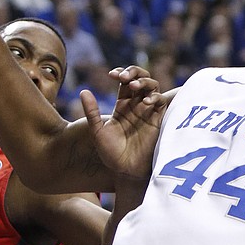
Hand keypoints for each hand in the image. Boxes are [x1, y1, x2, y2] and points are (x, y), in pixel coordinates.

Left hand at [80, 65, 172, 180]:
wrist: (125, 172)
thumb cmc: (111, 154)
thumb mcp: (97, 131)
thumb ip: (92, 111)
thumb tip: (83, 91)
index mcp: (122, 105)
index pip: (125, 82)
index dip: (121, 73)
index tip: (112, 74)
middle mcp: (137, 105)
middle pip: (141, 79)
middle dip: (134, 72)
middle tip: (124, 76)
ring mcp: (148, 112)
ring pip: (152, 87)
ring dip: (144, 82)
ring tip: (133, 85)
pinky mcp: (158, 120)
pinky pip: (161, 102)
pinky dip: (155, 97)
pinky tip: (145, 101)